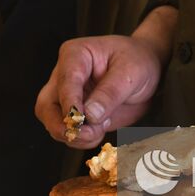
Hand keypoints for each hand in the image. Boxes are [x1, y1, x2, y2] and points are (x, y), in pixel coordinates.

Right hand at [35, 8, 175, 147]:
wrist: (147, 68)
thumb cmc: (138, 60)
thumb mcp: (131, 72)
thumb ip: (110, 93)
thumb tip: (90, 116)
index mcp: (75, 55)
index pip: (65, 81)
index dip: (70, 103)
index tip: (81, 120)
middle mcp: (64, 75)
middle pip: (46, 105)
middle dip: (62, 125)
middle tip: (88, 134)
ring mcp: (67, 96)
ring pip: (52, 122)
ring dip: (72, 136)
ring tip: (98, 132)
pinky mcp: (76, 114)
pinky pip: (68, 132)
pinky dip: (79, 140)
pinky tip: (98, 132)